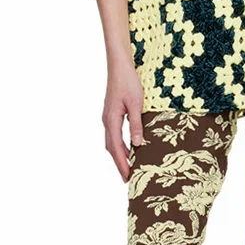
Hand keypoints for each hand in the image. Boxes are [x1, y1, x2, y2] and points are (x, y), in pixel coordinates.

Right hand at [103, 66, 145, 180]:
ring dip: (118, 155)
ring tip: (128, 167)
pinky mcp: (111, 114)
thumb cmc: (128, 82)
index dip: (122, 164)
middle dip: (119, 164)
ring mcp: (108, 117)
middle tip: (128, 178)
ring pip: (111, 142)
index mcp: (112, 120)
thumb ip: (136, 124)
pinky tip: (128, 147)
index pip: (116, 148)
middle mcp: (107, 121)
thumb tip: (138, 144)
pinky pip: (114, 134)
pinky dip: (119, 145)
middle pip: (111, 148)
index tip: (128, 177)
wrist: (119, 66)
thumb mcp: (136, 104)